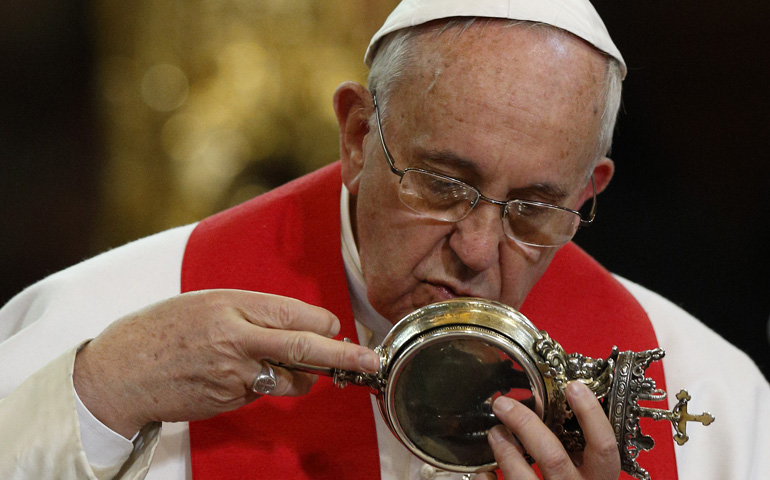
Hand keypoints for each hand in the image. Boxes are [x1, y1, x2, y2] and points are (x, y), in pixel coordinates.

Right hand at [73, 289, 379, 437]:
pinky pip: (264, 393)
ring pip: (291, 380)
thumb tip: (299, 323)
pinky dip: (265, 384)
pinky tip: (238, 374)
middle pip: (305, 348)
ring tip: (283, 364)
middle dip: (345, 354)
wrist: (119, 374)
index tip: (334, 325)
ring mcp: (234, 377)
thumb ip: (253, 311)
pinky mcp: (230, 402)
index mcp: (231, 307)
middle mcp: (237, 341)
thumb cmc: (161, 329)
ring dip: (302, 375)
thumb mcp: (207, 301)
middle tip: (372, 359)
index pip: (296, 314)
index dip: (323, 322)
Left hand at [478, 381, 619, 479]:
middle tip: (504, 404)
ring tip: (494, 433)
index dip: (590, 415)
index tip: (572, 387)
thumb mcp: (589, 474)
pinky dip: (487, 479)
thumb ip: (580, 450)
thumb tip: (562, 403)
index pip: (604, 447)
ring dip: (504, 450)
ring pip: (524, 478)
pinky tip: (483, 471)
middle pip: (553, 457)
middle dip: (524, 425)